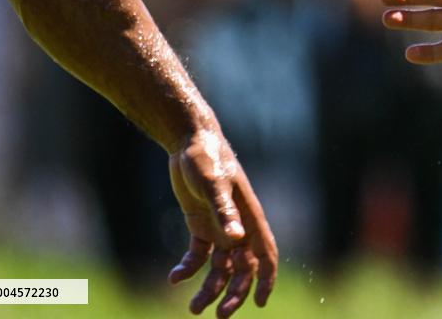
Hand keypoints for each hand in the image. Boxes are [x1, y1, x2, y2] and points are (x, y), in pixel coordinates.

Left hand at [168, 129, 276, 315]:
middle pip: (242, 269)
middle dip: (234, 294)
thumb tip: (238, 239)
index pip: (266, 253)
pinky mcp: (201, 224)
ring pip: (220, 268)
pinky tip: (174, 277)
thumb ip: (224, 212)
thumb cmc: (206, 158)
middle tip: (218, 315)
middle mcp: (237, 225)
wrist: (188, 140)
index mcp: (249, 216)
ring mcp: (219, 226)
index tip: (260, 303)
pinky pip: (198, 256)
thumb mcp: (213, 185)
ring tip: (193, 308)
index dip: (266, 279)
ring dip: (210, 289)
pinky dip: (188, 269)